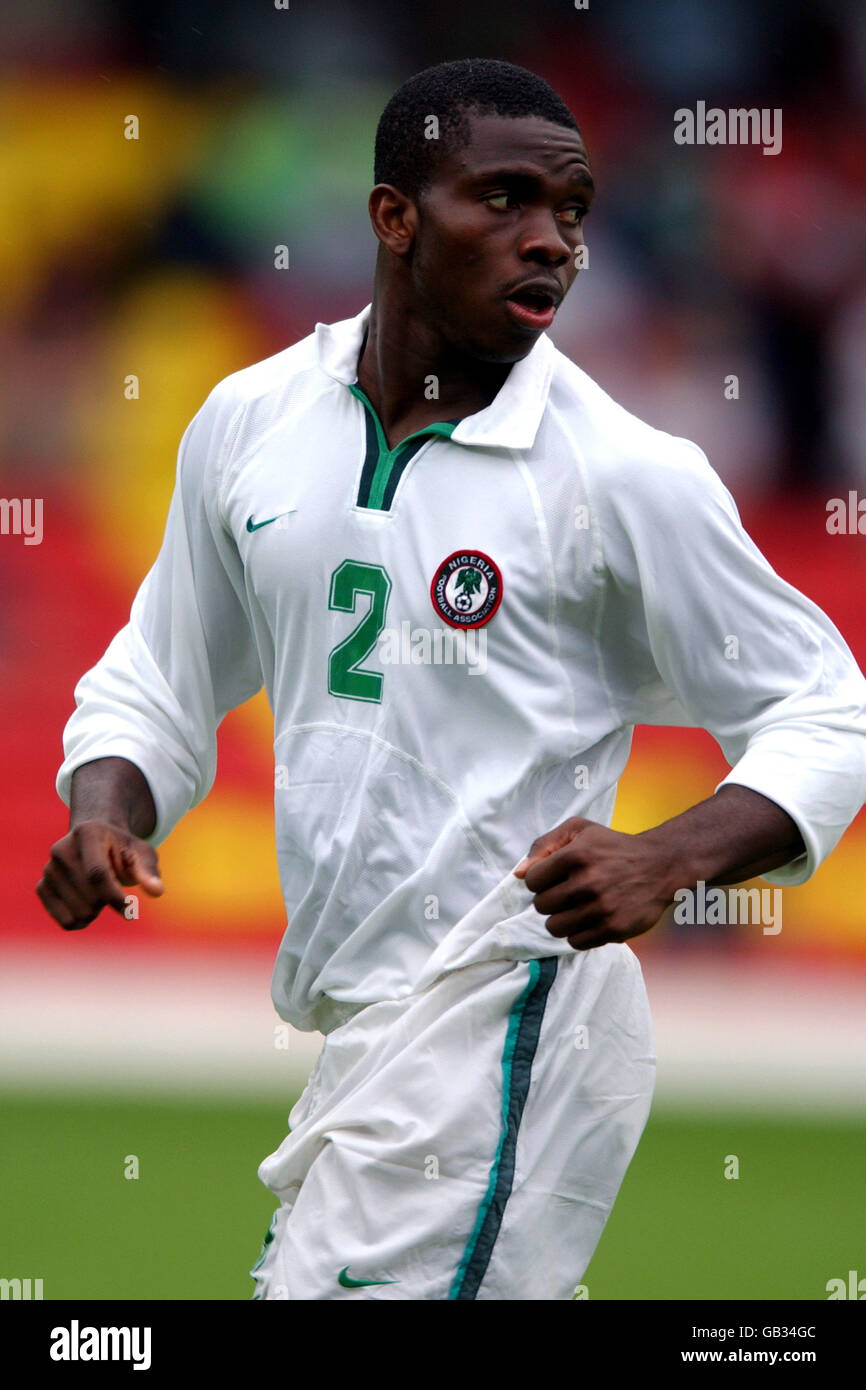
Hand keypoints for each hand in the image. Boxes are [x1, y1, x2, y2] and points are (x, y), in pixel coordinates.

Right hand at [36, 821, 163, 930]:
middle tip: (115, 886)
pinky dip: (82, 921)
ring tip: (101, 893)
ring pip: (79, 912)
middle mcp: (61, 849)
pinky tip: (89, 907)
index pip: (97, 874)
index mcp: (87, 833)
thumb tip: (156, 891)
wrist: (94, 842)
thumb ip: (148, 871)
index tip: (131, 910)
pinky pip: (65, 921)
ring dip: (98, 911)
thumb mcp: (141, 852)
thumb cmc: (122, 848)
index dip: (115, 897)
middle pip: (90, 897)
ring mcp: (49, 869)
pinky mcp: (42, 887)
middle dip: (109, 901)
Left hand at [514, 816, 675, 949]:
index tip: (554, 878)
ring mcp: (601, 908)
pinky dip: (579, 933)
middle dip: (550, 900)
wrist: (660, 865)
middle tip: (568, 893)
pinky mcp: (613, 929)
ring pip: (554, 927)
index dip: (540, 880)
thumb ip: (544, 845)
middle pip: (541, 906)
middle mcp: (588, 882)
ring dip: (561, 919)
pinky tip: (590, 919)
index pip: (531, 881)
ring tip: (576, 907)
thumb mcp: (579, 830)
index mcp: (576, 855)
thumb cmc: (612, 847)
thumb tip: (519, 874)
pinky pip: (576, 942)